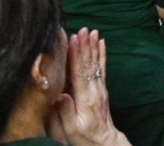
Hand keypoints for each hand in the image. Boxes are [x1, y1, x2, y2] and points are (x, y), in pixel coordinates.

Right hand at [52, 29, 128, 145]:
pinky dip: (101, 54)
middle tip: (83, 29)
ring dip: (93, 47)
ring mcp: (100, 88)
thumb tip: (60, 94)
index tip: (73, 40)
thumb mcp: (71, 128)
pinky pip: (102, 68)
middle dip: (85, 46)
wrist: (103, 142)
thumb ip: (65, 111)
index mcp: (85, 98)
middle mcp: (95, 90)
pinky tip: (101, 43)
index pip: (79, 72)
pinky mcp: (102, 89)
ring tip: (92, 31)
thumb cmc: (84, 137)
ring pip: (96, 64)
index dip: (76, 55)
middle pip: (89, 64)